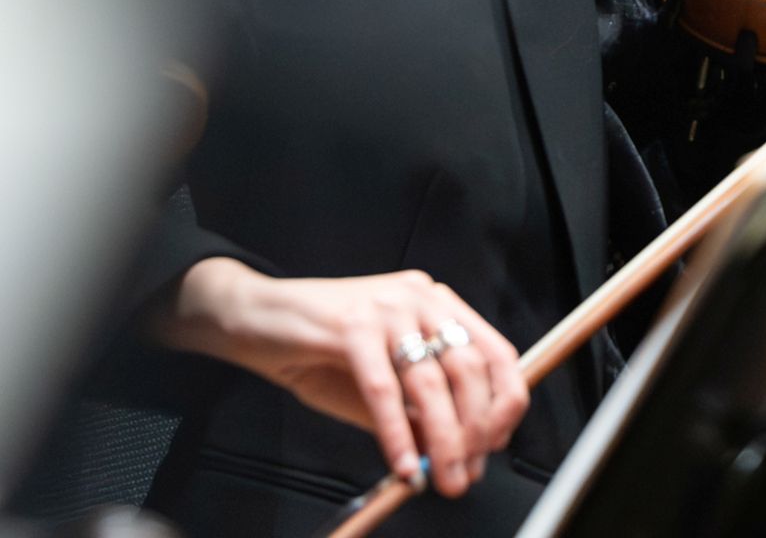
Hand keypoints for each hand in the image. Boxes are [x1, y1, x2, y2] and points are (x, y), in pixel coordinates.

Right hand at [156, 259, 528, 497]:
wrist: (252, 318)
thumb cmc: (315, 349)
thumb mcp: (376, 380)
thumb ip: (414, 407)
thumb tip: (453, 448)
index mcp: (437, 304)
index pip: (494, 351)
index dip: (503, 400)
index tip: (498, 442)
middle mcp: (421, 298)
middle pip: (469, 369)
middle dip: (474, 430)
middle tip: (467, 472)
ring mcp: (388, 308)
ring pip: (431, 383)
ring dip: (443, 439)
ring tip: (443, 477)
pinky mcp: (352, 326)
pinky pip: (383, 390)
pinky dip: (396, 433)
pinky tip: (402, 463)